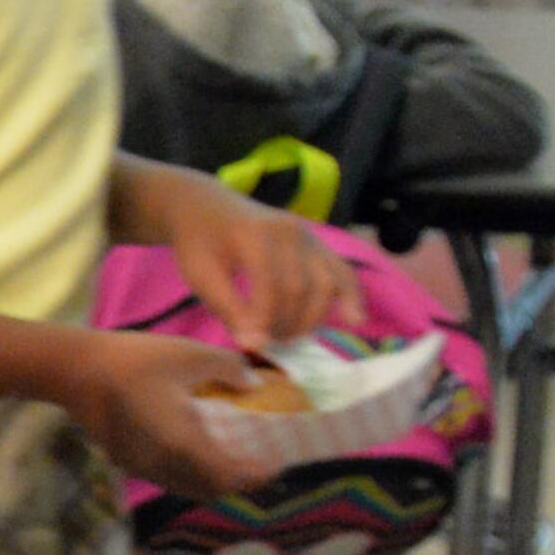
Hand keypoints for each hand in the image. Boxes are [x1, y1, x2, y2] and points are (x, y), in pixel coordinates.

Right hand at [69, 330, 291, 498]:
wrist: (73, 370)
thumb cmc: (134, 361)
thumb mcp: (190, 354)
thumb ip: (230, 370)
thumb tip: (253, 384)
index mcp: (184, 445)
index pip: (230, 475)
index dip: (257, 475)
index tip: (277, 464)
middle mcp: (163, 466)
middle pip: (210, 489)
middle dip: (237, 481)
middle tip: (256, 462)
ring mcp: (141, 467)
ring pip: (186, 486)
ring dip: (211, 479)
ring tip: (227, 457)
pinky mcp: (126, 461)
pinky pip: (167, 476)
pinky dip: (188, 472)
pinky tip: (191, 447)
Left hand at [150, 175, 359, 346]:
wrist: (206, 207)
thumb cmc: (200, 244)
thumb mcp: (201, 276)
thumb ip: (227, 309)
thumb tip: (255, 346)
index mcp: (256, 235)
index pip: (270, 286)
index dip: (265, 321)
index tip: (254, 346)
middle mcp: (289, 231)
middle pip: (301, 288)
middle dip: (287, 323)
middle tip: (269, 344)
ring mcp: (308, 235)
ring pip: (326, 283)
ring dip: (312, 318)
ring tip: (288, 337)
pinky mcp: (317, 243)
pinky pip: (341, 271)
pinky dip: (350, 295)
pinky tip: (354, 320)